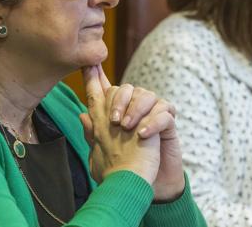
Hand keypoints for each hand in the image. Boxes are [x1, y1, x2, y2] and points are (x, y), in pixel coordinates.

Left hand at [80, 65, 159, 184]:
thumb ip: (93, 134)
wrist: (145, 188)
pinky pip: (165, 113)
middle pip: (129, 88)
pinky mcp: (168, 128)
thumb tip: (83, 115)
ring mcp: (153, 117)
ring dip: (136, 109)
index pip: (107, 91)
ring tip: (128, 128)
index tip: (88, 64)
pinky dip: (153, 122)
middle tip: (115, 120)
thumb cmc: (123, 171)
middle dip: (120, 99)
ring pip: (148, 95)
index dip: (96, 77)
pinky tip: (143, 135)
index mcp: (118, 115)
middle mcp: (136, 112)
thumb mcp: (101, 153)